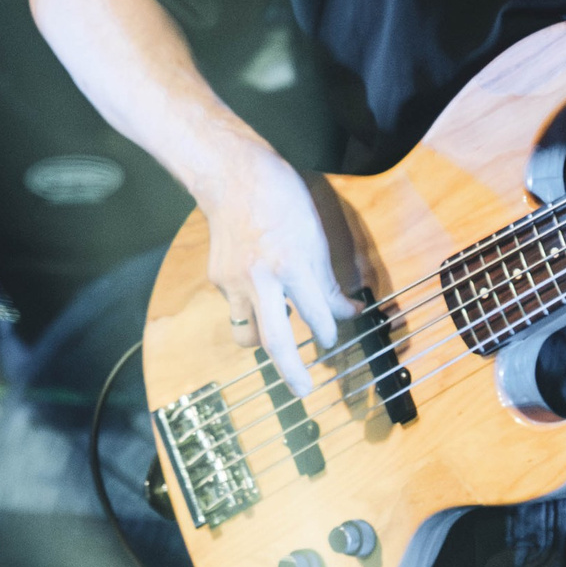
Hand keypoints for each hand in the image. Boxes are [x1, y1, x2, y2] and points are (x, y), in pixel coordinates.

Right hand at [201, 138, 354, 399]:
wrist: (231, 175)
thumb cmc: (281, 198)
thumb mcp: (316, 235)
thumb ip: (327, 280)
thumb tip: (347, 310)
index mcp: (291, 265)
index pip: (317, 315)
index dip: (330, 331)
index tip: (334, 336)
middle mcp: (260, 280)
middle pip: (275, 341)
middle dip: (292, 372)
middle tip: (304, 391)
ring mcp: (234, 282)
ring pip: (249, 334)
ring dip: (266, 342)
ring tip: (279, 341)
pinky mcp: (218, 280)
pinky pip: (238, 308)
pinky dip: (252, 309)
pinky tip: (260, 292)